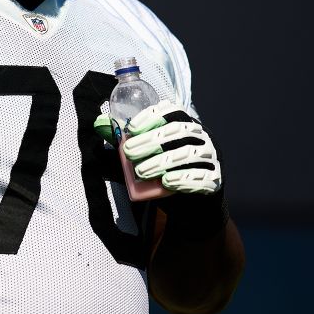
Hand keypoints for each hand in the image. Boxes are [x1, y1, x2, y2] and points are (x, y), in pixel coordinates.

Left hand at [95, 101, 222, 194]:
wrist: (191, 201)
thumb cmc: (164, 169)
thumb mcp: (143, 153)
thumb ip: (123, 139)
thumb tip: (99, 122)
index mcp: (183, 123)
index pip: (171, 111)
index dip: (152, 116)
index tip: (131, 129)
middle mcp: (200, 135)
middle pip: (178, 132)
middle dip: (152, 141)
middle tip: (129, 154)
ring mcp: (211, 156)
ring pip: (188, 153)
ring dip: (163, 162)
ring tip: (142, 172)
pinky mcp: (215, 178)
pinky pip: (201, 175)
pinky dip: (184, 179)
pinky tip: (168, 182)